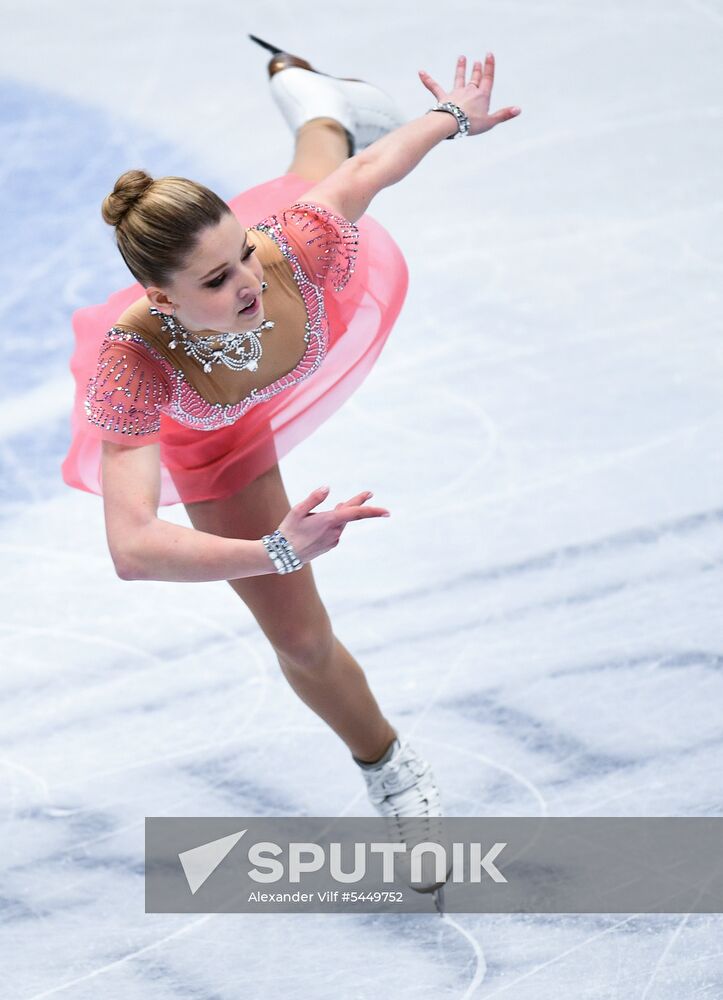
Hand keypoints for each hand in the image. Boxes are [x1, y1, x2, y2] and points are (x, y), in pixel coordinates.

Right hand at [275, 486, 389, 563]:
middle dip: (357, 504)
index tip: (387, 511)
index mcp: (329, 520)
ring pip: (342, 523)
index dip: (373, 510)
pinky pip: (336, 531)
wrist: (283, 555)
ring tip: (340, 504)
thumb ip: (314, 498)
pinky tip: (326, 522)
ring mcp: (334, 540)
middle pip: (351, 515)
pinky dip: (334, 523)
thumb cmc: (289, 530)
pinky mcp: (330, 546)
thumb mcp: (298, 510)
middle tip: (369, 494)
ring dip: (341, 514)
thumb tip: (327, 488)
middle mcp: (335, 531)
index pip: (357, 513)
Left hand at [418, 53, 520, 136]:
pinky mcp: (443, 97)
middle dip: (477, 69)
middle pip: (474, 78)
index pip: (487, 79)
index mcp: (482, 96)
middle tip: (477, 61)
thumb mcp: (490, 122)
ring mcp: (456, 93)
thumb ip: (504, 115)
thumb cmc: (471, 124)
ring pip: (459, 78)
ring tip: (461, 58)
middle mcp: (469, 91)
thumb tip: (519, 109)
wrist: (452, 123)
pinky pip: (434, 87)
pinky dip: (427, 80)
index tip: (488, 55)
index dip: (489, 67)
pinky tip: (420, 72)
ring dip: (460, 68)